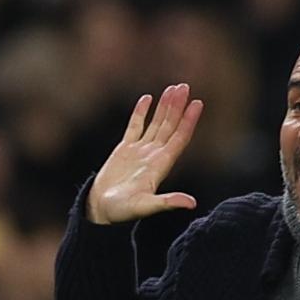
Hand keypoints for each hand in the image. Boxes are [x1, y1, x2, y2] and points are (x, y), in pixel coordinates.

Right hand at [87, 84, 202, 223]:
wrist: (100, 212)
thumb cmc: (122, 212)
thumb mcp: (145, 207)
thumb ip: (167, 203)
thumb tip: (191, 204)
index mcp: (161, 165)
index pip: (179, 138)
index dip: (189, 121)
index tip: (198, 103)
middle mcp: (154, 155)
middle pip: (170, 126)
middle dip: (177, 107)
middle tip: (185, 86)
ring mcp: (140, 151)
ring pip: (155, 123)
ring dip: (164, 107)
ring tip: (173, 88)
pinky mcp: (124, 149)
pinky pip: (135, 126)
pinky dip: (141, 112)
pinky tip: (147, 98)